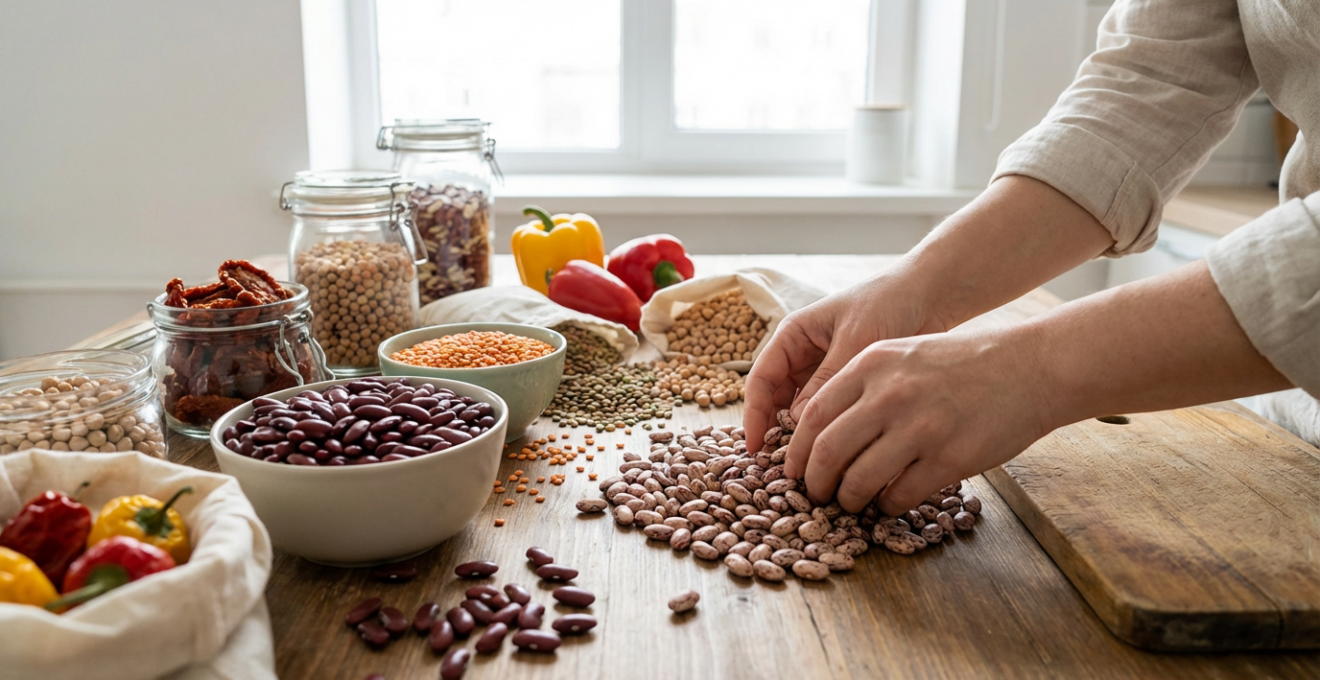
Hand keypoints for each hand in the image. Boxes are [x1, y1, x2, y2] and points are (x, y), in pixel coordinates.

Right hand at [742, 272, 945, 451]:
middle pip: (777, 402)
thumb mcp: (855, 340)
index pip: (761, 379)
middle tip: (786, 469)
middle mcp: (803, 356)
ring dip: (805, 437)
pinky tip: (839, 454)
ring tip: (812, 467)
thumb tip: (799, 423)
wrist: (930, 295)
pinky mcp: (848, 387)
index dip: (754, 415)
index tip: (755, 448)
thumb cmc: (888, 303)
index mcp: (793, 336)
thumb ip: (827, 379)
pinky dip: (830, 432)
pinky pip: (830, 414)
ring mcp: (824, 373)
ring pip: (802, 412)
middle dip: (778, 433)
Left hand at [785, 327, 1056, 514]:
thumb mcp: (904, 354)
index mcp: (872, 364)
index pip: (813, 416)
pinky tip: (891, 501)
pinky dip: (887, 506)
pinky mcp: (948, 459)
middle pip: (828, 452)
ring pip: (859, 480)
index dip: (797, 451)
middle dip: (815, 482)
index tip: (794, 470)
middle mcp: (890, 395)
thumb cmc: (966, 362)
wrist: (1032, 367)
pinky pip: (899, 496)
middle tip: (816, 495)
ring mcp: (920, 429)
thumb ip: (864, 384)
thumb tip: (823, 430)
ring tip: (851, 503)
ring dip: (848, 500)